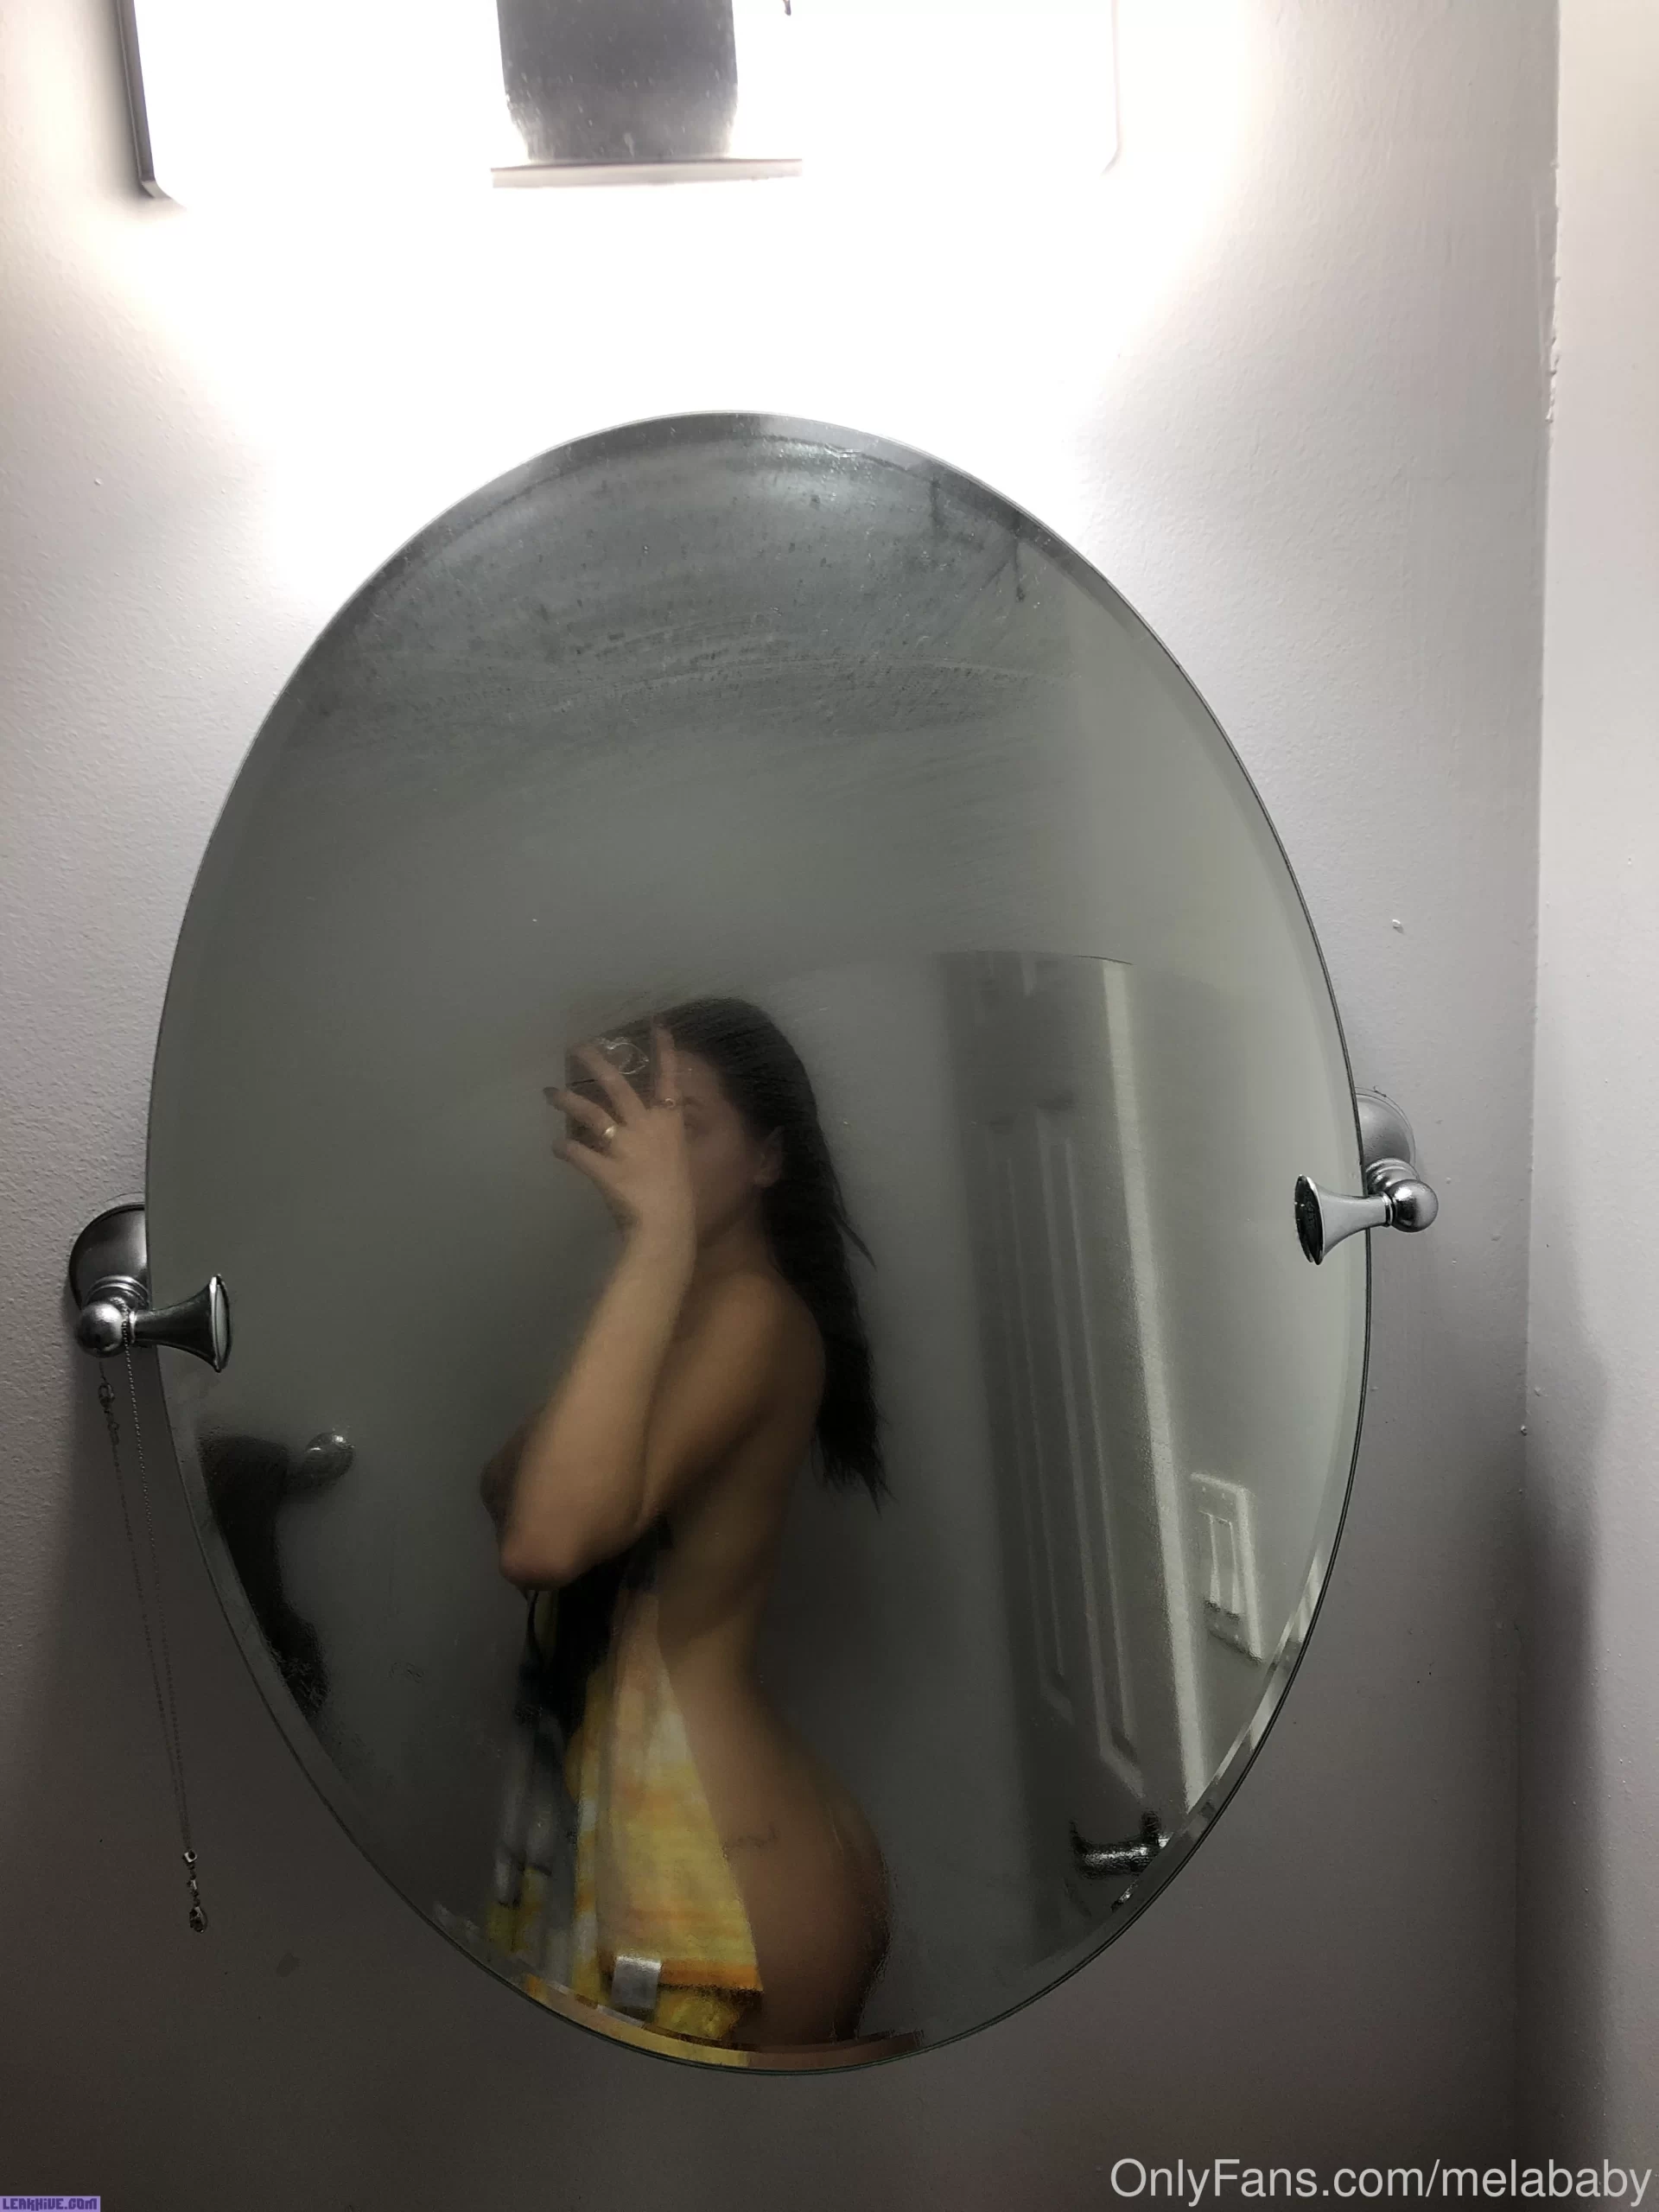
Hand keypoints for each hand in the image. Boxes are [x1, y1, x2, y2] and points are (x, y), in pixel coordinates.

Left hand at [549, 1021, 694, 1245]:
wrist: (668, 1225)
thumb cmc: (678, 1195)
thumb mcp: (676, 1158)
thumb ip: (660, 1140)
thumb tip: (645, 1133)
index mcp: (669, 1123)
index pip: (668, 1079)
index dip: (663, 1051)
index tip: (656, 1024)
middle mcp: (646, 1127)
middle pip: (618, 1086)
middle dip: (596, 1064)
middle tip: (577, 1047)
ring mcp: (625, 1147)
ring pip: (592, 1115)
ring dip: (568, 1101)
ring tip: (548, 1092)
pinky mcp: (605, 1169)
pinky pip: (578, 1154)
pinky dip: (565, 1149)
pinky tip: (555, 1145)